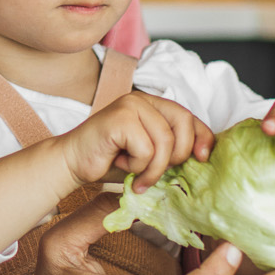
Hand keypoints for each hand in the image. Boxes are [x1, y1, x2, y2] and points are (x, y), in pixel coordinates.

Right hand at [60, 92, 211, 192]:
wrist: (72, 164)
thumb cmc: (110, 161)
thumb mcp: (149, 156)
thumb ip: (171, 151)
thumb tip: (202, 158)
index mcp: (153, 105)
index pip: (190, 117)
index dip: (203, 138)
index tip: (202, 159)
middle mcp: (143, 100)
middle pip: (183, 124)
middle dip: (176, 157)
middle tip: (155, 173)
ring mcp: (130, 105)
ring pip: (165, 142)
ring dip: (153, 169)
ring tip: (135, 175)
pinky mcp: (120, 118)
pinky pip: (146, 149)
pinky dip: (136, 166)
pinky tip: (118, 163)